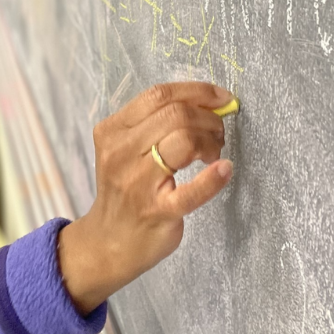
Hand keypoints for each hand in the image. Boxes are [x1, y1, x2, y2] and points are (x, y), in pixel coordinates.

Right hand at [58, 83, 233, 314]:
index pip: (157, 95)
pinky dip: (214, 178)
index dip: (196, 91)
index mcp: (112, 131)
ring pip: (185, 141)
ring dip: (211, 141)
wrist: (109, 242)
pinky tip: (224, 170)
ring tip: (214, 153)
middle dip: (208, 118)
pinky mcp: (158, 211)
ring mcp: (138, 183)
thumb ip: (154, 124)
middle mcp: (120, 152)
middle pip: (175, 114)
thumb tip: (207, 101)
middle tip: (218, 132)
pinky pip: (192, 190)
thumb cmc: (124, 190)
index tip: (220, 97)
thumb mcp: (125, 149)